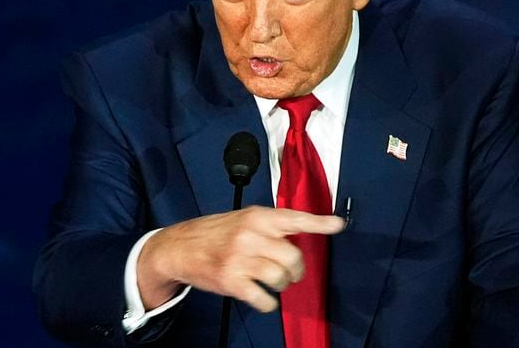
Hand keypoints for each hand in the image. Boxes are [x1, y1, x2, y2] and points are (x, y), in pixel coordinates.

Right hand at [136, 206, 343, 311]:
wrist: (180, 247)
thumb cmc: (216, 233)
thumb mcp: (244, 218)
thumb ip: (271, 225)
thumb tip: (305, 232)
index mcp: (257, 216)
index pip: (294, 218)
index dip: (319, 222)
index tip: (338, 224)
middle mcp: (250, 235)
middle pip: (293, 257)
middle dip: (296, 269)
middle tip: (289, 271)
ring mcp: (240, 259)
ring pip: (281, 278)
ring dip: (281, 285)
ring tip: (272, 281)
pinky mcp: (231, 281)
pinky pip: (264, 299)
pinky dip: (268, 302)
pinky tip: (262, 296)